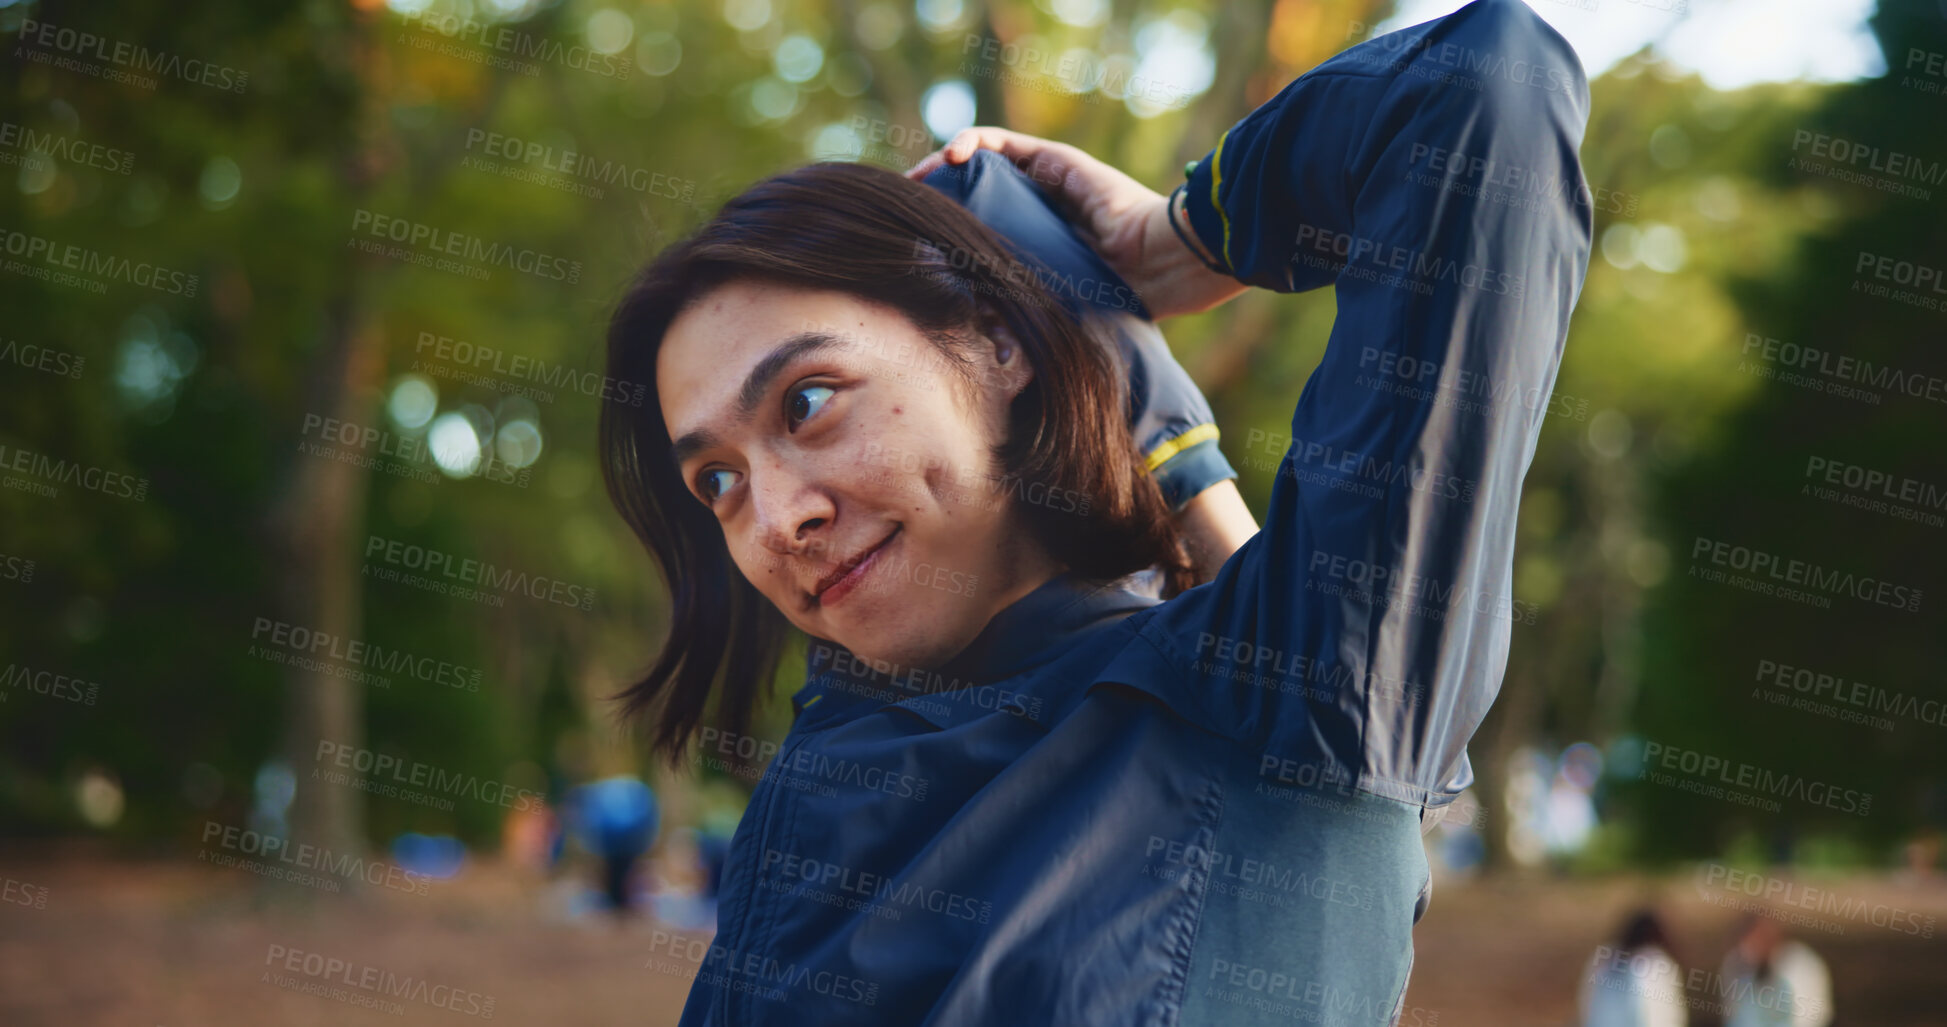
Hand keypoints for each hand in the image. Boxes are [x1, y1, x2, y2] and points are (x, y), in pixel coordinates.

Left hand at [908, 127, 1244, 319]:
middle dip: (935, 201)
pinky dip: (972, 142)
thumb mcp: (1050, 315)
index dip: (945, 236)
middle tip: (901, 212)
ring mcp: (1046, 182)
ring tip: (915, 181)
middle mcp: (1038, 211)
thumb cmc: (1115, 301)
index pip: (981, 233)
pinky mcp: (1053, 160)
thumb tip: (990, 366)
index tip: (912, 246)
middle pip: (974, 196)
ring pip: (982, 164)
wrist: (1158, 265)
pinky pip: (1003, 142)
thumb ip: (1023, 327)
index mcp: (1034, 247)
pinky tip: (948, 158)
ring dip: (940, 167)